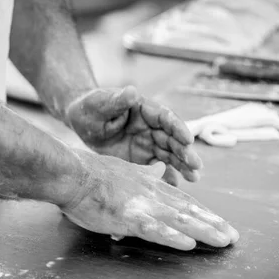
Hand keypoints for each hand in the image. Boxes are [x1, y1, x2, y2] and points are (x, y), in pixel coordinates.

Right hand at [63, 150, 238, 249]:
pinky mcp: (127, 216)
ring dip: (204, 230)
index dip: (205, 213)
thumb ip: (145, 174)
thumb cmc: (94, 174)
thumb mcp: (126, 170)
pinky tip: (188, 244)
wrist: (73, 174)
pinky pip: (153, 228)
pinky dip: (172, 236)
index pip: (184, 201)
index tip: (222, 223)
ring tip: (223, 241)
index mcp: (151, 186)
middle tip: (233, 237)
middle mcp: (153, 194)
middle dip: (213, 224)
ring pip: (179, 219)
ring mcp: (141, 205)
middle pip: (189, 210)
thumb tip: (159, 170)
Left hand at [66, 86, 201, 185]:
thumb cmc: (92, 107)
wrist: (82, 124)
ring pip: (169, 155)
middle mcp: (152, 128)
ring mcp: (148, 145)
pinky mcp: (141, 160)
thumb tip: (132, 91)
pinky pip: (156, 169)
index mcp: (146, 110)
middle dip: (184, 152)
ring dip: (182, 166)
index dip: (178, 128)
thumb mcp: (100, 103)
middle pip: (172, 139)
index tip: (188, 138)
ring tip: (194, 178)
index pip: (166, 118)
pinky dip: (165, 177)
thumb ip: (117, 100)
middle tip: (196, 165)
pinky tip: (175, 187)